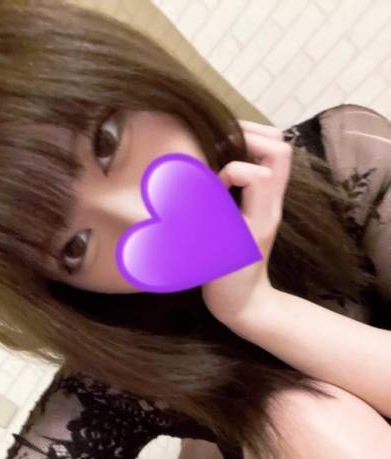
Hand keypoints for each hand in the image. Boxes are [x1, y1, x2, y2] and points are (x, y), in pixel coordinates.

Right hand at [201, 119, 292, 326]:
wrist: (244, 303)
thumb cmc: (228, 281)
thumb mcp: (215, 253)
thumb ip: (209, 219)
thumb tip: (196, 186)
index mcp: (262, 215)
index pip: (259, 174)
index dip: (233, 171)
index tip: (215, 185)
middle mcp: (271, 204)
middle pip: (280, 150)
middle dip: (251, 136)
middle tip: (221, 142)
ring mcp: (269, 205)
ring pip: (276, 156)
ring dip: (252, 143)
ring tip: (222, 146)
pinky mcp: (261, 207)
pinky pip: (263, 170)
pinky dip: (247, 158)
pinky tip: (222, 168)